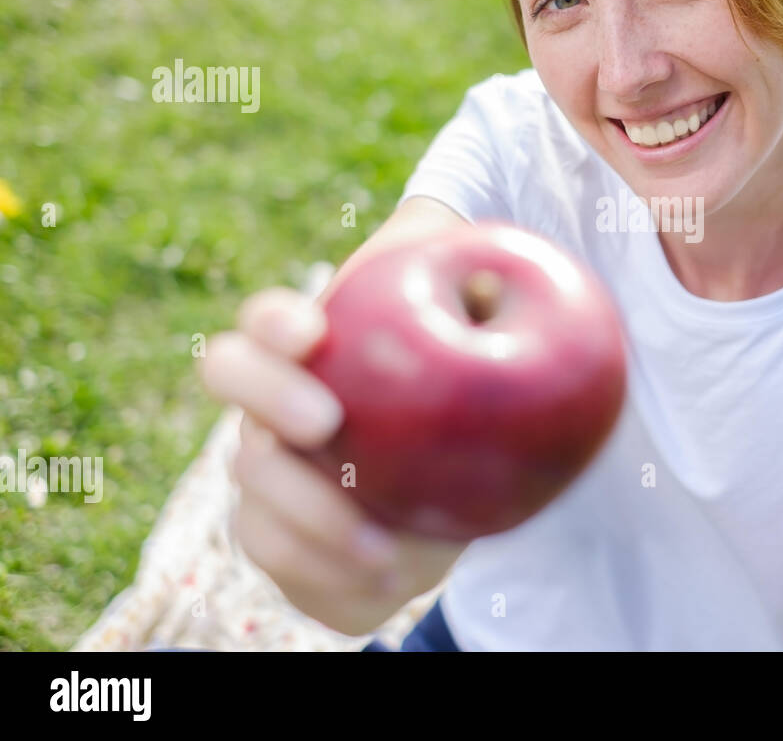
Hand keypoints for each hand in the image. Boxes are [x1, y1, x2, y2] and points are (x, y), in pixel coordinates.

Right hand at [199, 287, 463, 636]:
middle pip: (228, 378)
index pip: (269, 317)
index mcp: (314, 349)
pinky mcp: (284, 539)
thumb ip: (483, 296)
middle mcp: (272, 407)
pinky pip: (284, 561)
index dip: (274, 320)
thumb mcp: (490, 342)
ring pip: (254, 490)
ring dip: (310, 515)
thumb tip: (490, 268)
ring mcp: (268, 475)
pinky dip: (328, 573)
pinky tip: (385, 577)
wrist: (463, 492)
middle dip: (269, 396)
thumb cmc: (469, 396)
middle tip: (327, 424)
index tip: (310, 334)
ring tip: (383, 546)